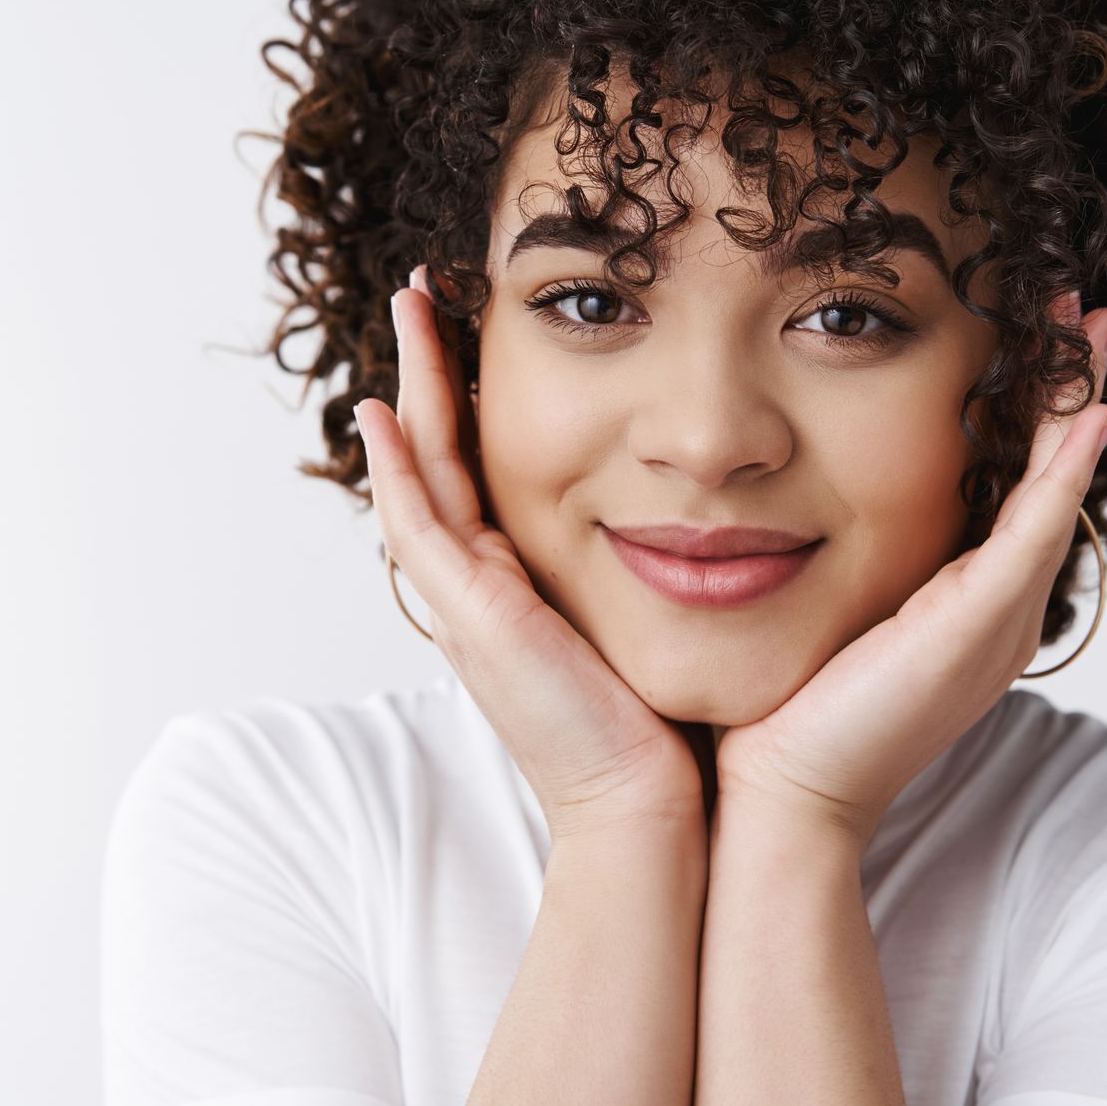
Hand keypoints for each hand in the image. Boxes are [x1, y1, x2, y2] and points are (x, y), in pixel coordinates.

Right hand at [355, 265, 704, 842]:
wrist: (652, 812)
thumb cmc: (671, 730)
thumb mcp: (660, 625)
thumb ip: (669, 572)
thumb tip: (720, 523)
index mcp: (522, 589)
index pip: (484, 473)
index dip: (473, 399)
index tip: (485, 330)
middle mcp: (480, 591)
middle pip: (438, 458)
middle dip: (432, 373)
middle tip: (427, 293)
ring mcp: (465, 605)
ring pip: (418, 475)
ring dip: (410, 390)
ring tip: (410, 309)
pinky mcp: (469, 619)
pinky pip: (417, 527)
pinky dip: (395, 469)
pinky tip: (385, 408)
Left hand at [713, 289, 1106, 847]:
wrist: (784, 798)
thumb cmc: (785, 716)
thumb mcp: (823, 616)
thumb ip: (838, 564)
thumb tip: (792, 508)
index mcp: (962, 608)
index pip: (1009, 490)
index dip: (1026, 415)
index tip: (1028, 338)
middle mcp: (997, 613)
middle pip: (1050, 480)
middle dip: (1067, 390)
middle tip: (1082, 308)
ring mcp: (998, 622)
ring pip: (1056, 492)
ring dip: (1075, 404)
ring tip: (1089, 326)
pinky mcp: (981, 628)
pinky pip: (1037, 531)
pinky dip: (1064, 469)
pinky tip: (1087, 411)